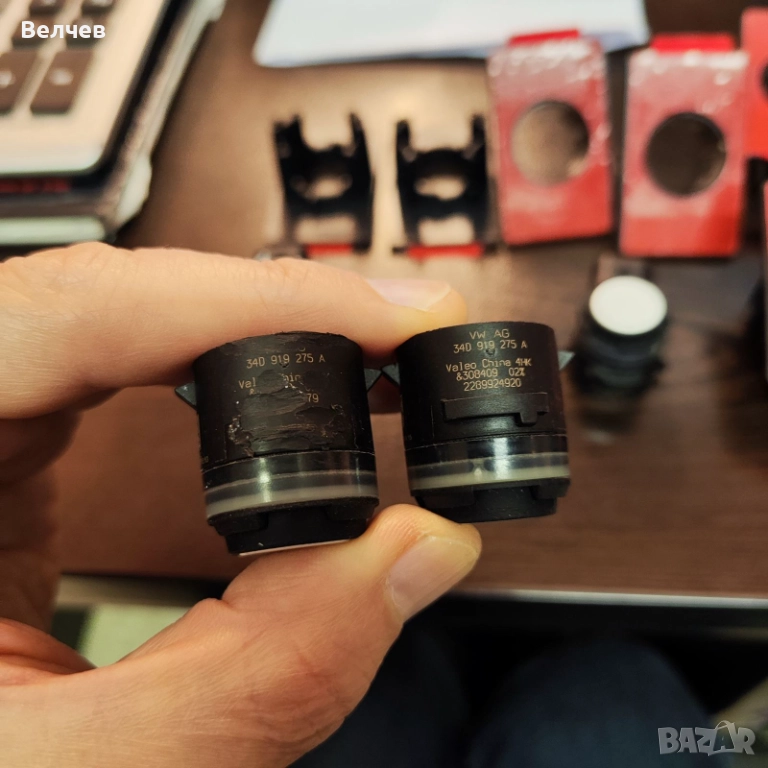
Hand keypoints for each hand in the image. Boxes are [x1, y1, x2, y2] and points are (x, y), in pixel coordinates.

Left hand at [0, 244, 480, 767]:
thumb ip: (270, 669)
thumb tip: (416, 550)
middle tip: (392, 336)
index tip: (381, 324)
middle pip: (111, 302)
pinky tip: (275, 384)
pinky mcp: (20, 453)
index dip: (252, 301)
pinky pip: (124, 367)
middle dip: (272, 308)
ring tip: (357, 352)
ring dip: (254, 328)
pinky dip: (220, 367)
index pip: (76, 314)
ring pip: (124, 323)